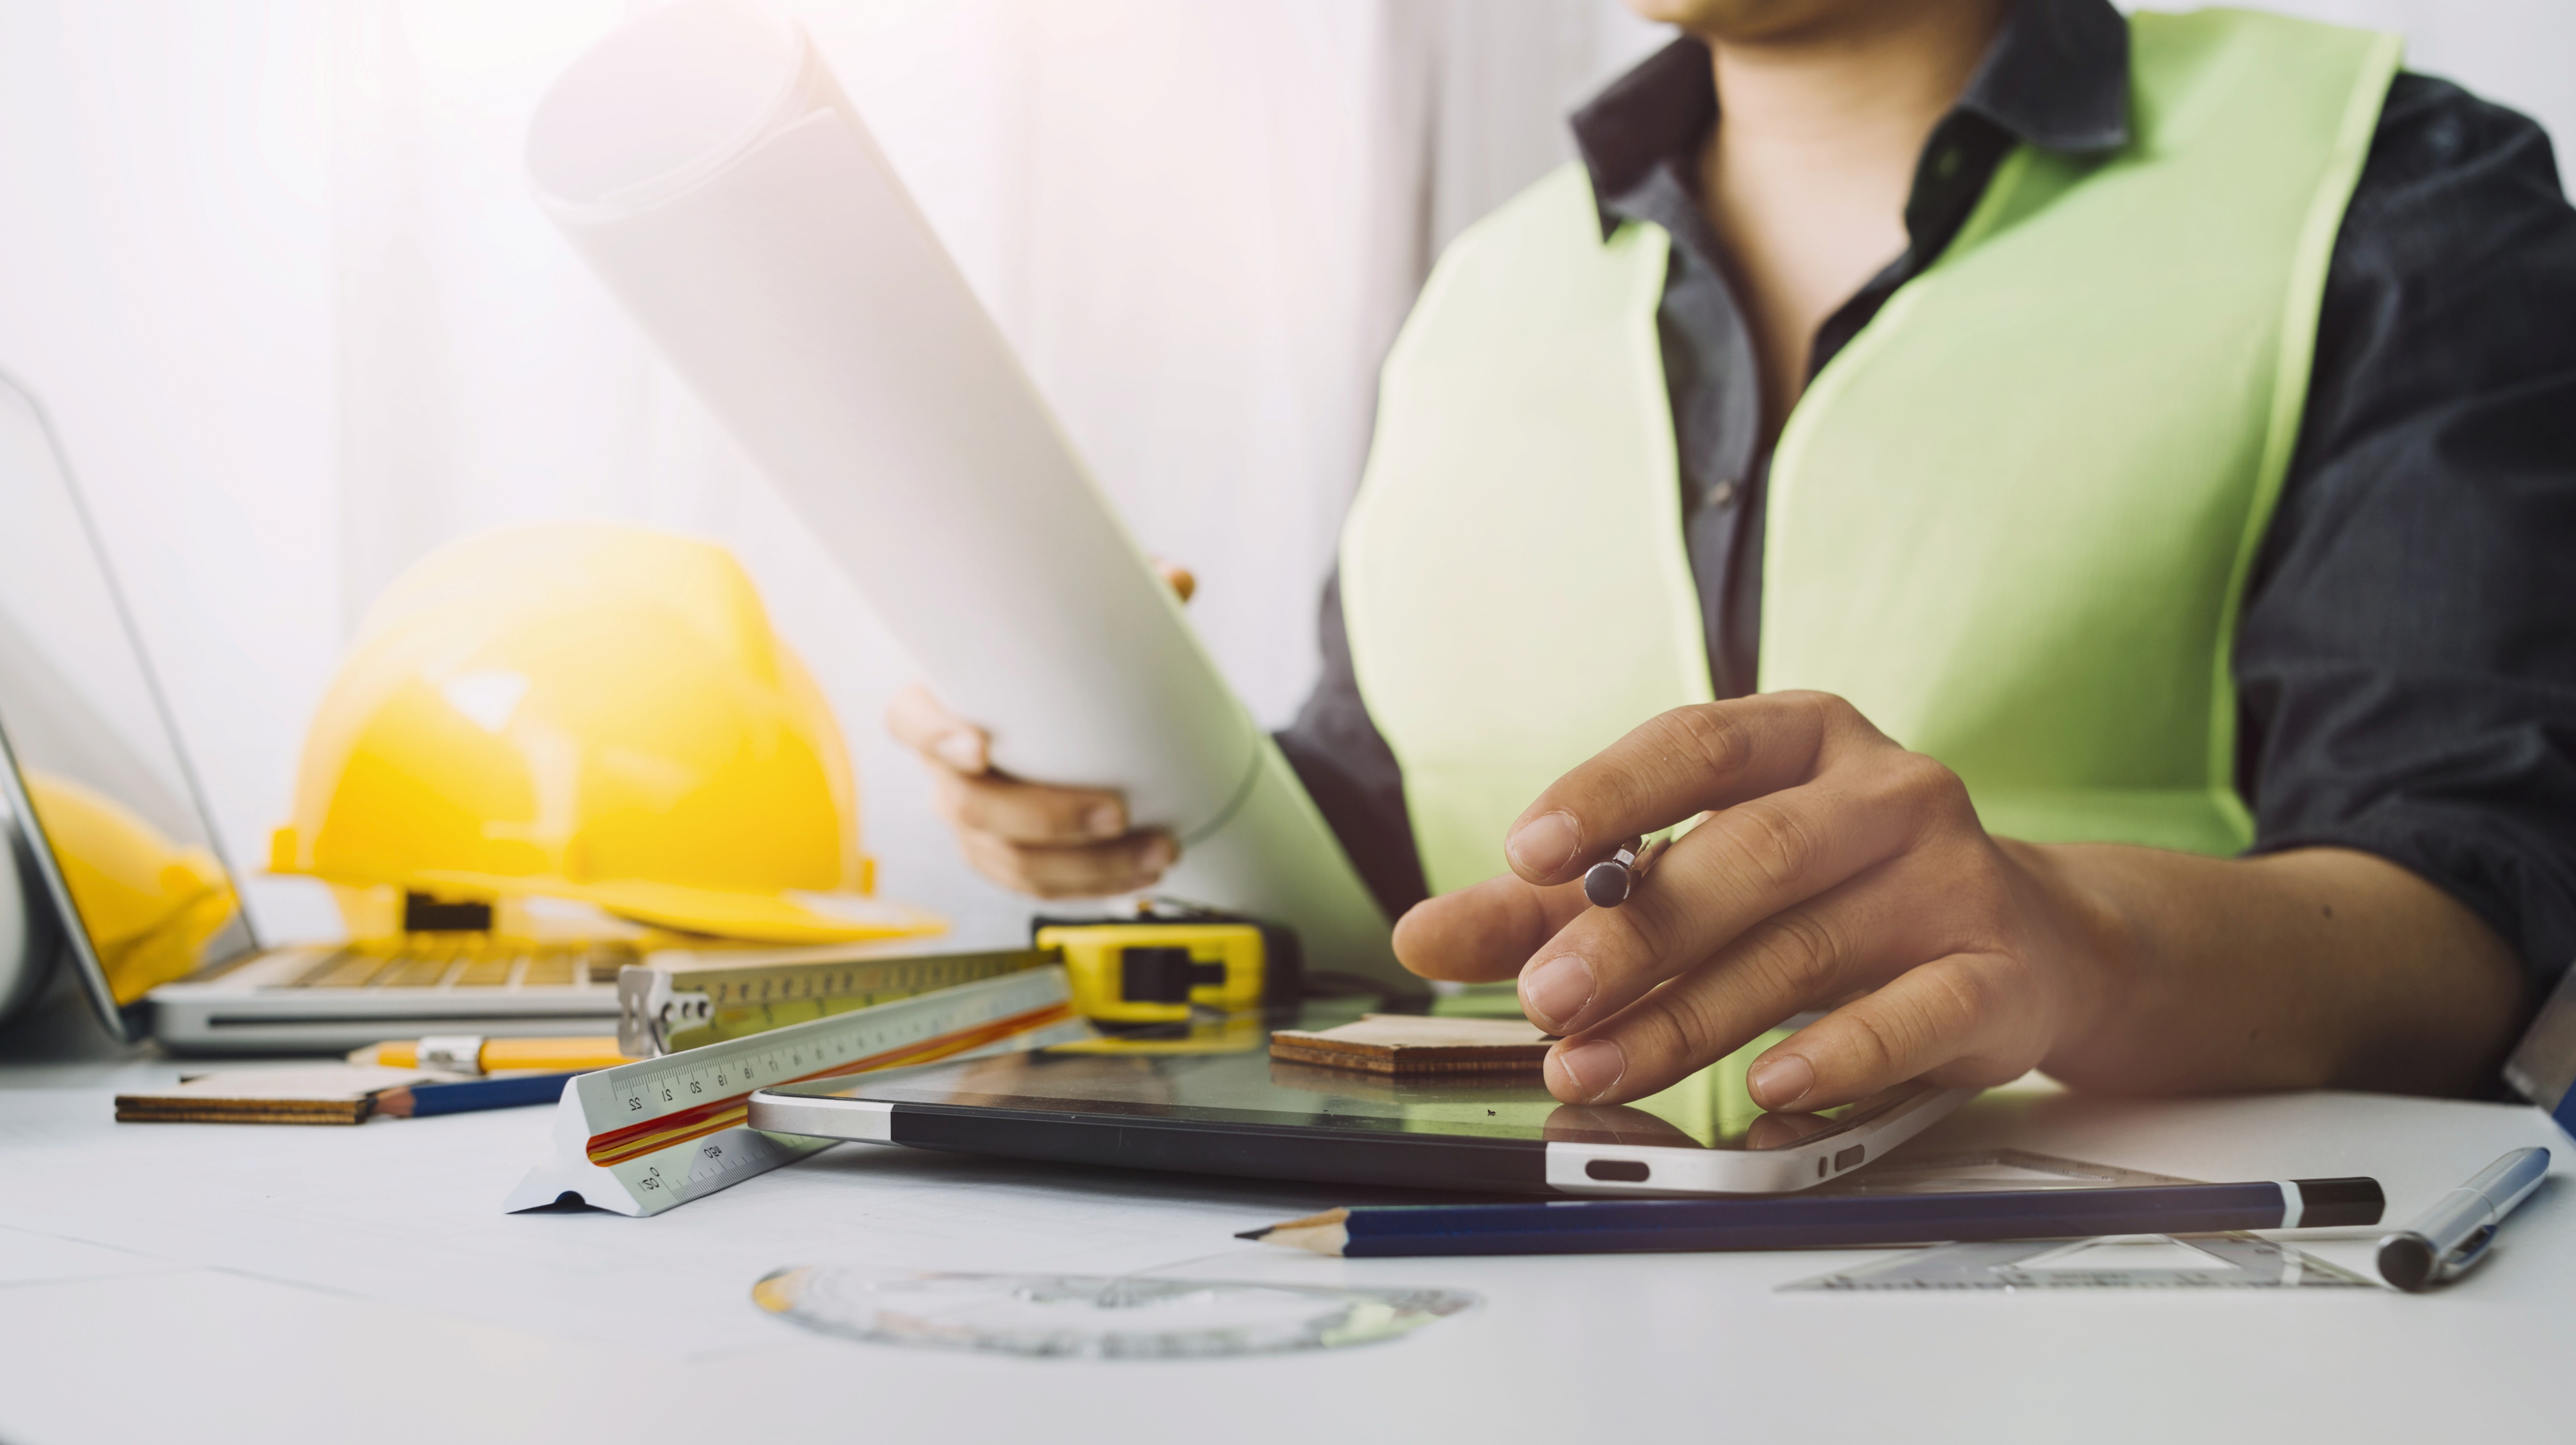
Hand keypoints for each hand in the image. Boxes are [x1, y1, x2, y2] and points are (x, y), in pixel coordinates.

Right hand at [885, 559, 1194, 898]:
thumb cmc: (1046, 667)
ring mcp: (970, 821)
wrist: (1047, 713)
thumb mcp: (1078, 624)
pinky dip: (1092, 886)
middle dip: (1048, 818)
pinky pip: (1035, 886)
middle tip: (1117, 812)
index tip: (979, 748)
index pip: (909, 721)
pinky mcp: (1002, 856)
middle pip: (971, 808)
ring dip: (1088, 866)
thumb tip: (1174, 579)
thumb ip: (1121, 596)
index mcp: (940, 704)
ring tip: (1157, 851)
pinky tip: (1141, 876)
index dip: (936, 738)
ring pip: (1009, 860)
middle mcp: (945, 771)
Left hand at [1390, 692, 2115, 1110]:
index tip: (1523, 851)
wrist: (2027, 942)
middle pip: (1749, 852)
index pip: (1696, 745)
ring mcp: (1950, 877)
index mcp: (1801, 737)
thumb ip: (1559, 906)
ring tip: (1597, 1067)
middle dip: (1635, 934)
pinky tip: (1768, 1089)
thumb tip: (1422, 935)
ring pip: (1807, 944)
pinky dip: (1838, 1053)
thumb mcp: (1697, 874)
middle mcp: (1883, 790)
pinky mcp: (1997, 972)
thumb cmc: (1832, 894)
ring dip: (1691, 1017)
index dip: (1609, 794)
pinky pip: (1915, 1014)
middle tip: (1544, 1000)